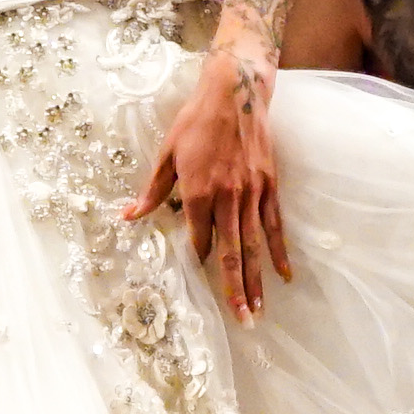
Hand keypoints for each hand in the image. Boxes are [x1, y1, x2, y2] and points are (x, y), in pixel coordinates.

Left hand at [122, 51, 293, 320]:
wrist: (235, 92)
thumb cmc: (195, 121)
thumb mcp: (166, 153)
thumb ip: (152, 190)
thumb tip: (129, 217)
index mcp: (198, 191)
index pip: (199, 239)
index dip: (197, 262)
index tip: (198, 283)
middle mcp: (227, 197)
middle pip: (231, 253)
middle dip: (235, 290)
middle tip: (242, 321)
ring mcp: (252, 193)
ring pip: (255, 245)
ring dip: (257, 280)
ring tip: (259, 309)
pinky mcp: (269, 185)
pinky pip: (275, 225)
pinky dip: (279, 251)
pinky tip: (284, 274)